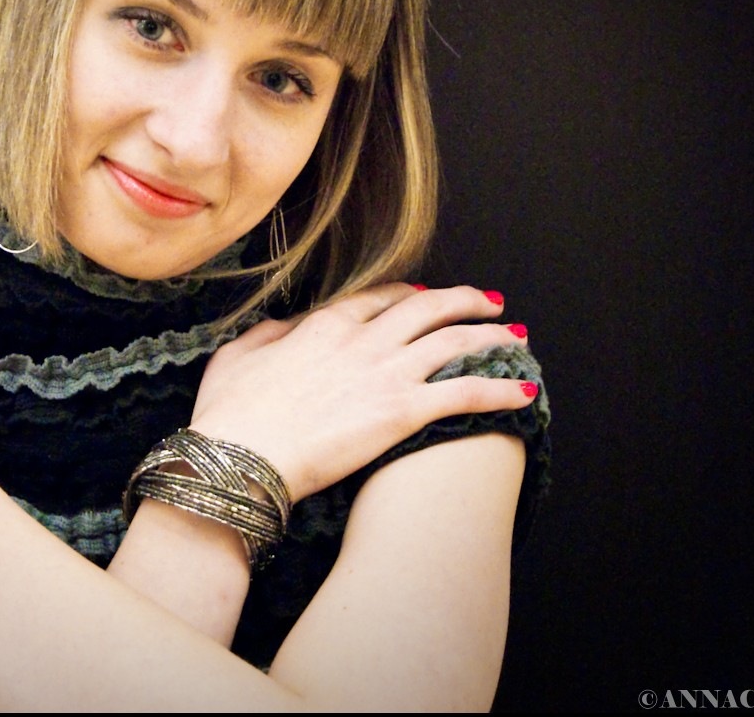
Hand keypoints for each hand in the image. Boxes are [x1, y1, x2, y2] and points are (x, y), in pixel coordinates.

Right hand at [189, 284, 532, 500]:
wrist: (239, 457)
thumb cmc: (229, 416)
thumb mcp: (237, 358)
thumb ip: (269, 335)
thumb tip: (287, 328)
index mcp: (322, 325)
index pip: (378, 298)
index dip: (408, 295)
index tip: (424, 297)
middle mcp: (361, 339)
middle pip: (428, 307)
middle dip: (465, 301)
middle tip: (489, 302)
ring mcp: (386, 373)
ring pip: (455, 341)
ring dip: (492, 337)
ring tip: (517, 337)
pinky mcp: (403, 412)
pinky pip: (466, 392)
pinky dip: (500, 388)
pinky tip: (524, 391)